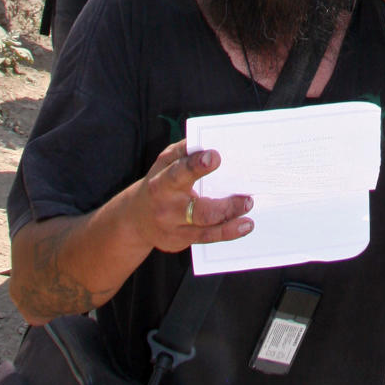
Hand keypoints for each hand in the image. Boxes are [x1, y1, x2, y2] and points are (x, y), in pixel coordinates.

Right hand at [130, 139, 252, 253]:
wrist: (135, 219)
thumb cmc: (159, 183)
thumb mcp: (164, 163)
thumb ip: (184, 151)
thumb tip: (208, 143)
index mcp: (161, 184)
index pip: (179, 174)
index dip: (196, 166)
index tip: (214, 157)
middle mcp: (167, 208)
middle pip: (199, 210)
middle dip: (226, 206)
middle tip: (248, 198)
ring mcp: (173, 228)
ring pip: (205, 230)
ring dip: (230, 224)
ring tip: (249, 217)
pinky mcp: (179, 242)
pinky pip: (206, 239)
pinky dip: (226, 233)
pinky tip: (242, 227)